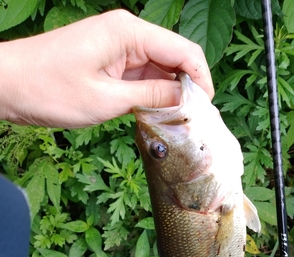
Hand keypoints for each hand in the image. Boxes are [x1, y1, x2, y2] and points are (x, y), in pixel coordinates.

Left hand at [0, 10, 213, 127]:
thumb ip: (152, 95)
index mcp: (129, 32)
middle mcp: (127, 33)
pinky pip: (141, 74)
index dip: (201, 79)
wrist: (9, 85)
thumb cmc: (49, 89)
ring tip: (176, 121)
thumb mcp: (108, 99)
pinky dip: (151, 93)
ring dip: (169, 92)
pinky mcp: (109, 60)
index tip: (207, 108)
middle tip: (193, 120)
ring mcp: (118, 45)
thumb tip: (185, 98)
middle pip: (174, 57)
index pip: (183, 51)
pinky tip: (155, 112)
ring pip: (159, 68)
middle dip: (187, 87)